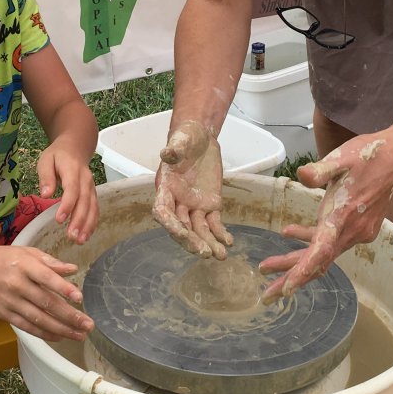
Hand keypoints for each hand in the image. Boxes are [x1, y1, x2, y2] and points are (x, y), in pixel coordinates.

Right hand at [0, 246, 92, 342]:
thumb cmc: (4, 259)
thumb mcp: (27, 252)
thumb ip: (50, 262)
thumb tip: (73, 269)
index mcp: (24, 265)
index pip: (46, 278)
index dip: (63, 288)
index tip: (80, 298)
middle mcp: (17, 284)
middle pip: (46, 303)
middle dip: (69, 316)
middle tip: (88, 325)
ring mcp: (10, 301)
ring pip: (39, 319)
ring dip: (61, 329)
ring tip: (80, 335)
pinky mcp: (5, 314)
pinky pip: (27, 327)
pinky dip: (44, 333)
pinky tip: (60, 337)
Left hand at [37, 142, 98, 243]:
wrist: (75, 147)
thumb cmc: (57, 155)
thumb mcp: (46, 160)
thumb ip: (46, 177)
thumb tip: (46, 194)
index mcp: (72, 170)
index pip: (72, 189)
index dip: (67, 205)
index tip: (59, 219)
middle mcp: (85, 180)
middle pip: (85, 201)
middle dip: (79, 220)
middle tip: (72, 236)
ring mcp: (91, 187)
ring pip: (92, 207)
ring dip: (88, 225)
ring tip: (80, 240)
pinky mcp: (93, 193)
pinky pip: (95, 209)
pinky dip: (92, 222)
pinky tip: (87, 235)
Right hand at [152, 120, 233, 258]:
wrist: (201, 138)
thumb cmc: (187, 137)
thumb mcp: (182, 139)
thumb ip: (175, 148)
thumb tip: (167, 153)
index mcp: (166, 188)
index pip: (163, 212)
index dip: (171, 225)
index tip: (182, 234)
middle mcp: (177, 201)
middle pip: (181, 226)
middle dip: (192, 240)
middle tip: (204, 252)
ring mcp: (193, 205)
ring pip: (199, 229)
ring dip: (208, 243)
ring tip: (221, 256)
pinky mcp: (209, 205)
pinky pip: (214, 222)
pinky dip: (220, 233)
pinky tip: (229, 242)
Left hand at [259, 132, 392, 300]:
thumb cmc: (370, 155)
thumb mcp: (341, 158)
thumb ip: (320, 170)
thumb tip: (301, 175)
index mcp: (344, 215)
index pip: (321, 252)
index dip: (301, 272)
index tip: (284, 289)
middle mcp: (352, 230)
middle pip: (318, 260)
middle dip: (290, 276)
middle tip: (265, 296)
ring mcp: (358, 231)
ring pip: (323, 253)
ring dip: (297, 261)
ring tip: (267, 268)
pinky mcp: (359, 228)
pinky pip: (331, 242)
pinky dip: (311, 242)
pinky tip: (290, 233)